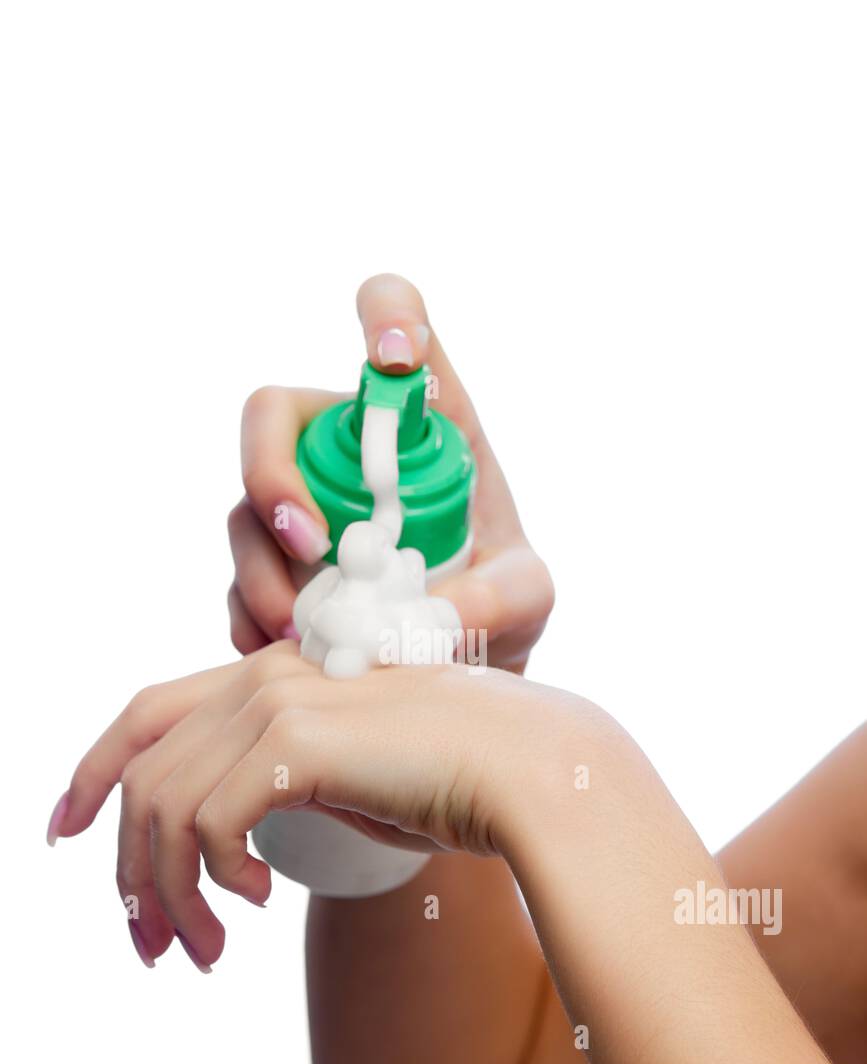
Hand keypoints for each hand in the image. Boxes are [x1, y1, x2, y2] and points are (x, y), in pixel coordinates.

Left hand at [48, 647, 572, 969]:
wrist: (529, 771)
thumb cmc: (452, 784)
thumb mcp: (345, 783)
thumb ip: (280, 788)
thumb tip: (223, 848)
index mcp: (272, 676)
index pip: (147, 712)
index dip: (93, 769)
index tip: (63, 829)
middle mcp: (263, 677)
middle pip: (144, 773)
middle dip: (128, 870)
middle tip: (149, 946)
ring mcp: (278, 701)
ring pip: (165, 805)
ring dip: (169, 895)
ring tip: (204, 953)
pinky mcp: (298, 742)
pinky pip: (209, 820)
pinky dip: (213, 876)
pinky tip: (254, 904)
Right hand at [228, 273, 554, 671]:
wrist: (456, 668)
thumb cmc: (500, 604)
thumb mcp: (526, 596)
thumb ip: (502, 597)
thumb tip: (437, 618)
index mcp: (419, 423)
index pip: (392, 322)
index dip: (386, 317)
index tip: (397, 357)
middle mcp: (343, 451)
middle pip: (272, 416)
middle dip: (274, 473)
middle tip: (313, 544)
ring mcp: (297, 509)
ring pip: (246, 513)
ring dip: (261, 570)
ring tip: (300, 627)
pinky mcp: (270, 572)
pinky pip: (235, 584)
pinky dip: (252, 620)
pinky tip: (283, 651)